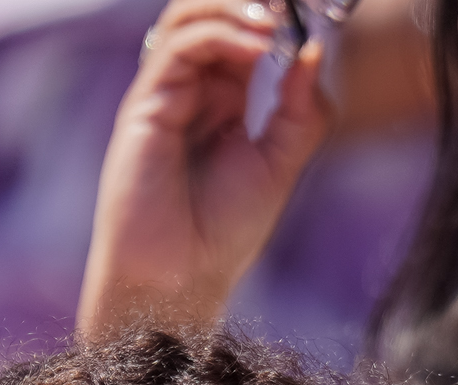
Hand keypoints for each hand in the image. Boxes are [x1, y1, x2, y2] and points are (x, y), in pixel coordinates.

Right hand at [79, 0, 333, 340]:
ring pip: (187, 19)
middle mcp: (190, 91)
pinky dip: (219, 36)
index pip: (242, 32)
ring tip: (273, 20)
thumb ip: (300, 111)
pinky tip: (258, 49)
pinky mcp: (144, 107)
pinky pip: (178, 49)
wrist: (177, 282)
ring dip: (231, 7)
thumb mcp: (280, 166)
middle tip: (287, 5)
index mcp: (222, 101)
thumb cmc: (220, 236)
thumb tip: (313, 51)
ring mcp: (164, 95)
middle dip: (248, 2)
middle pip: (208, 14)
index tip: (309, 15)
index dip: (274, 18)